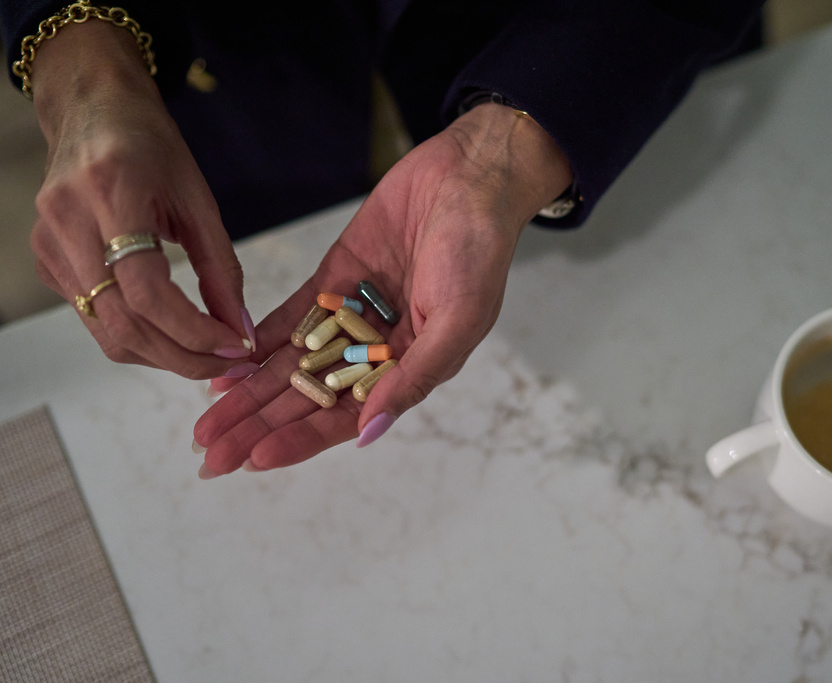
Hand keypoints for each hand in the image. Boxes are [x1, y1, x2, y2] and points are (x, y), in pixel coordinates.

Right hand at [29, 21, 253, 378]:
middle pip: (123, 323)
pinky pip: (95, 320)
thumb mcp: (198, 198)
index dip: (193, 330)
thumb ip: (222, 267)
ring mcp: (49, 247)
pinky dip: (140, 337)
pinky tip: (174, 334)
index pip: (146, 290)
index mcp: (110, 193)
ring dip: (163, 355)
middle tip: (229, 363)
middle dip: (183, 356)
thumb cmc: (151, 148)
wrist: (91, 111)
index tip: (235, 345)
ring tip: (209, 355)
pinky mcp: (47, 263)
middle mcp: (68, 223)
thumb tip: (241, 329)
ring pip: (107, 333)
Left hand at [193, 103, 571, 476]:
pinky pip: (294, 315)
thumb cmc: (478, 253)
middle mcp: (378, 348)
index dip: (300, 438)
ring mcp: (354, 312)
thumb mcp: (457, 320)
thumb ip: (414, 376)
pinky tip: (229, 361)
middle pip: (310, 396)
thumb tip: (369, 431)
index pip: (346, 416)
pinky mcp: (337, 276)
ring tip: (208, 417)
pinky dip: (262, 338)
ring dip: (252, 389)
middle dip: (261, 424)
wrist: (469, 177)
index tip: (255, 458)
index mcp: (411, 366)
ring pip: (294, 361)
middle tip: (213, 451)